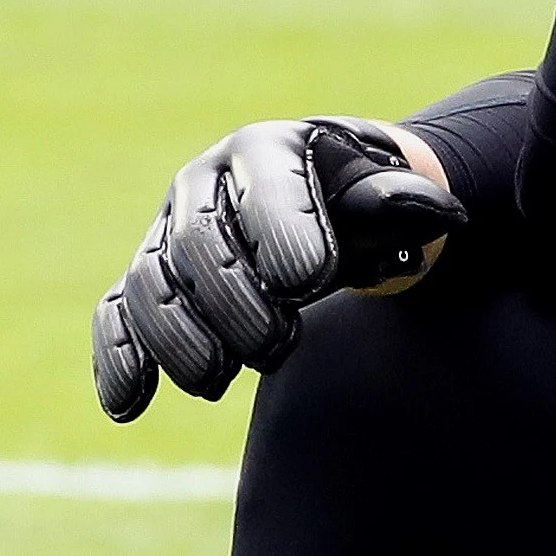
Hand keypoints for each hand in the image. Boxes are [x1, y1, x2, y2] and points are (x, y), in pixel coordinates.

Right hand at [92, 118, 467, 419]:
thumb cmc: (362, 205)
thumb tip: (438, 212)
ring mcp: (168, 234)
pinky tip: (129, 406)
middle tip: (276, 348)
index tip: (311, 281)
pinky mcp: (151, 281)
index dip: (283, 233)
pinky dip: (119, 359)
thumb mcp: (389, 196)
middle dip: (232, 300)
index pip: (264, 187)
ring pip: (151, 283)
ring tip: (218, 381)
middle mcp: (203, 184)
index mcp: (265, 149)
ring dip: (176, 338)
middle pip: (197, 242)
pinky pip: (118, 316)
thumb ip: (404, 204)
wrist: (326, 215)